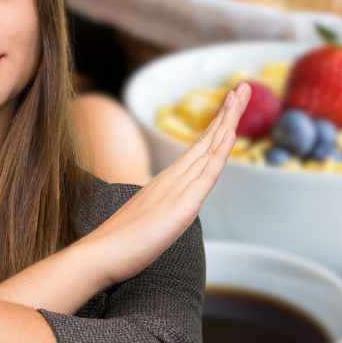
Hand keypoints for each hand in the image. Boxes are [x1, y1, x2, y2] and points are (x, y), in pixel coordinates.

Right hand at [88, 81, 251, 286]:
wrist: (99, 255)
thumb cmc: (118, 246)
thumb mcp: (144, 225)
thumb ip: (155, 215)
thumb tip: (159, 218)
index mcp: (165, 184)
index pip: (196, 151)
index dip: (215, 127)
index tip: (228, 107)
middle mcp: (172, 179)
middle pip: (205, 141)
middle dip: (226, 113)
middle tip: (242, 87)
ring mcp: (176, 189)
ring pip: (209, 148)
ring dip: (228, 120)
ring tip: (242, 94)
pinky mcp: (182, 205)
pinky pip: (207, 173)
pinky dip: (221, 150)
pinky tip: (232, 134)